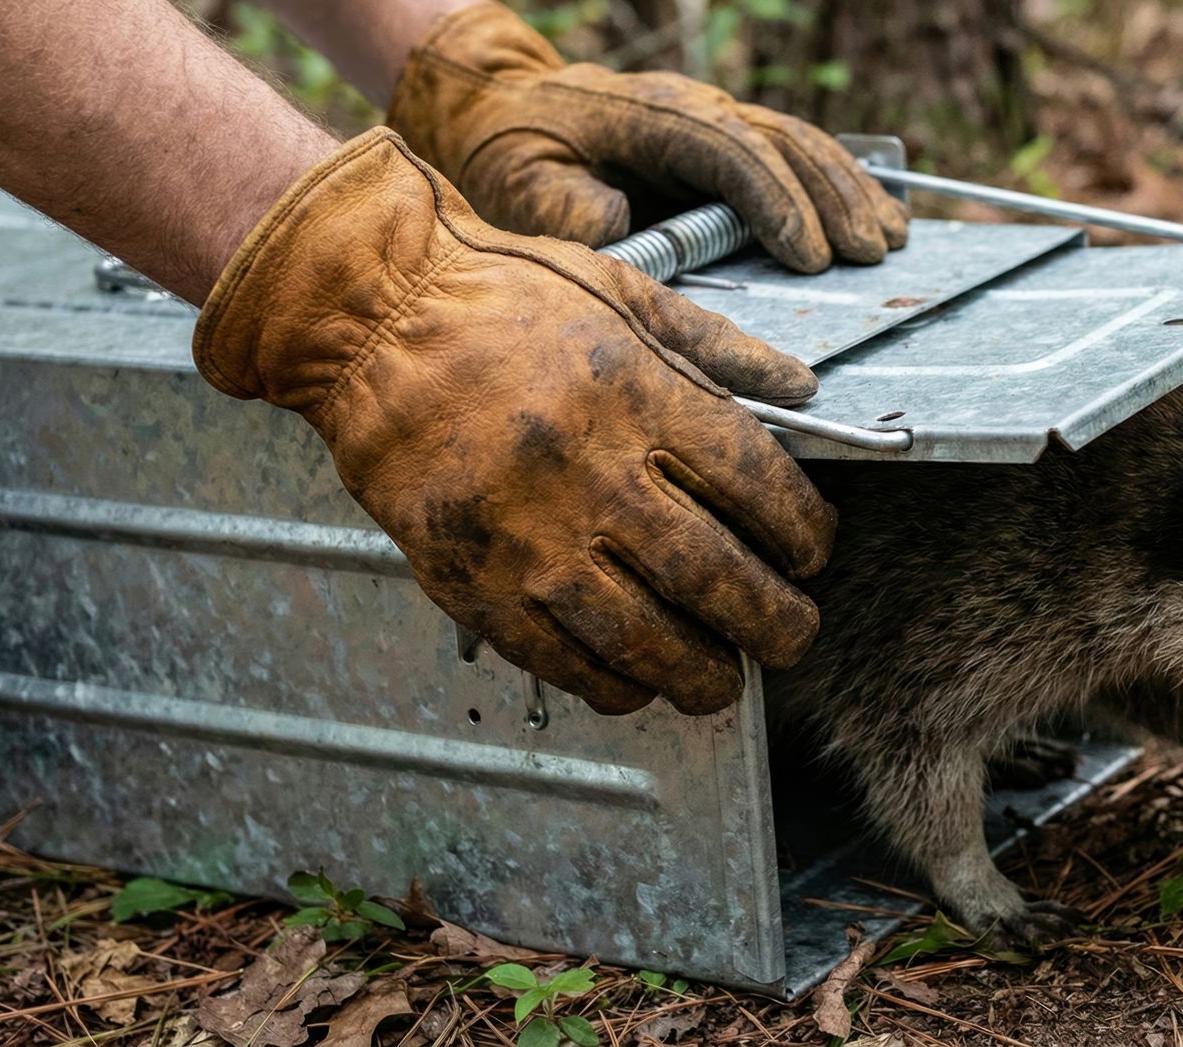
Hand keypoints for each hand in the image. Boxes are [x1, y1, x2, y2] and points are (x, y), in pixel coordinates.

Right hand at [196, 128, 836, 714]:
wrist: (369, 318)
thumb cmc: (500, 297)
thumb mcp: (625, 294)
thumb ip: (720, 347)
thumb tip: (805, 390)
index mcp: (639, 394)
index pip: (757, 487)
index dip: (805, 534)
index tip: (813, 552)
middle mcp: (590, 469)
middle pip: (716, 577)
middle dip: (776, 623)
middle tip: (793, 636)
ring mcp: (527, 533)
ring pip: (644, 638)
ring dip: (702, 675)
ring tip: (723, 680)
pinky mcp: (470, 578)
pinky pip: (559, 659)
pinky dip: (612, 685)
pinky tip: (638, 683)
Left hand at [386, 1, 908, 272]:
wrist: (507, 105)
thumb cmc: (513, 149)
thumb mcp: (515, 180)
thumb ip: (560, 204)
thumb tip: (616, 219)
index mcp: (648, 115)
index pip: (728, 151)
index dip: (774, 201)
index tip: (809, 256)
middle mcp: (695, 109)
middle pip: (781, 144)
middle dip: (831, 200)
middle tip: (870, 256)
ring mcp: (717, 120)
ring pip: (800, 145)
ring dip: (849, 191)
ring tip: (892, 241)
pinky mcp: (727, 142)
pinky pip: (795, 157)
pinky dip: (840, 185)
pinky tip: (880, 215)